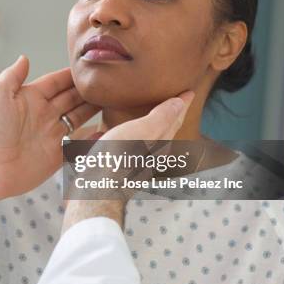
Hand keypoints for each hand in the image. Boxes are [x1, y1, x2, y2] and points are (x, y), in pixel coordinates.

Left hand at [0, 56, 99, 216]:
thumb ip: (12, 76)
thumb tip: (24, 57)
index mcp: (30, 99)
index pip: (57, 82)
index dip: (72, 75)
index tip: (91, 66)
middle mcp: (43, 115)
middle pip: (72, 99)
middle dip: (89, 91)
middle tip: (110, 83)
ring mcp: (51, 136)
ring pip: (79, 119)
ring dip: (94, 111)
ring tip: (115, 102)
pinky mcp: (57, 156)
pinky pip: (80, 146)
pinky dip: (94, 140)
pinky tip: (109, 131)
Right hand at [62, 91, 194, 232]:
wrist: (94, 191)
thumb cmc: (116, 160)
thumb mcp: (140, 132)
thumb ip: (160, 117)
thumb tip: (180, 103)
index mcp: (157, 143)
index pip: (174, 120)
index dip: (181, 105)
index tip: (189, 92)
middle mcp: (149, 155)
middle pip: (165, 132)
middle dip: (171, 116)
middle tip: (177, 102)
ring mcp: (134, 163)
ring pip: (149, 142)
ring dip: (154, 128)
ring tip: (154, 117)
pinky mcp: (117, 168)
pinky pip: (131, 149)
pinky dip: (133, 139)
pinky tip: (123, 138)